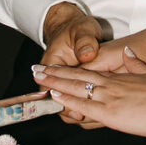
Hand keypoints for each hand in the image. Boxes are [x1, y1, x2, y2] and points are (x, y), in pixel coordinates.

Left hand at [35, 49, 145, 139]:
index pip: (87, 74)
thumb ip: (136, 66)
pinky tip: (55, 95)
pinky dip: (67, 99)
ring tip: (37, 79)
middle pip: (76, 78)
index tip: (54, 69)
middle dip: (54, 75)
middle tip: (34, 71)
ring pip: (76, 89)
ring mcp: (109, 97)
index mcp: (119, 79)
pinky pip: (84, 105)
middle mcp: (110, 85)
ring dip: (55, 84)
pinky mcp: (111, 112)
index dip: (69, 72)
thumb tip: (129, 56)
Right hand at [39, 2, 114, 121]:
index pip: (50, 86)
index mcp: (54, 61)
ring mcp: (67, 80)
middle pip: (59, 98)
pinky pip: (78, 99)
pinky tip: (95, 112)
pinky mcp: (78, 84)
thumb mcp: (82, 30)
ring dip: (77, 109)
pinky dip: (85, 106)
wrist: (78, 26)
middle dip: (70, 109)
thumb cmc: (79, 28)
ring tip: (87, 117)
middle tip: (82, 117)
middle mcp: (58, 74)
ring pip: (68, 101)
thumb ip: (84, 42)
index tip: (74, 107)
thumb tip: (86, 55)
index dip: (62, 99)